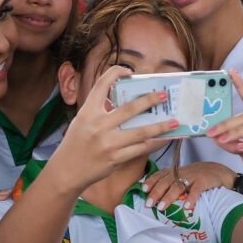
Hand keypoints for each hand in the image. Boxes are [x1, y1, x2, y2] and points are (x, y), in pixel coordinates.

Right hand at [52, 66, 176, 192]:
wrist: (67, 171)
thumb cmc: (76, 143)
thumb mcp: (82, 121)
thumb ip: (100, 110)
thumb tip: (125, 102)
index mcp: (88, 112)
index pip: (101, 84)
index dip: (115, 73)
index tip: (127, 71)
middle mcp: (98, 125)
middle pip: (129, 109)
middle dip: (150, 100)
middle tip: (164, 95)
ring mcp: (108, 143)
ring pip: (141, 132)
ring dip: (160, 126)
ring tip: (174, 121)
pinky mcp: (115, 159)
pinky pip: (140, 149)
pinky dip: (155, 144)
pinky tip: (164, 139)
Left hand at [140, 162, 235, 212]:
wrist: (219, 172)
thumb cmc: (197, 177)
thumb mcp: (182, 176)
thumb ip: (171, 183)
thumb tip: (154, 197)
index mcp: (175, 171)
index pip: (160, 174)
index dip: (151, 181)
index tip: (143, 189)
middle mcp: (182, 173)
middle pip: (166, 181)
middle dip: (156, 192)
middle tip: (149, 203)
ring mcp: (192, 176)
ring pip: (178, 186)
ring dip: (169, 197)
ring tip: (162, 207)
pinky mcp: (204, 181)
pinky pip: (196, 190)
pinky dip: (191, 198)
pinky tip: (187, 207)